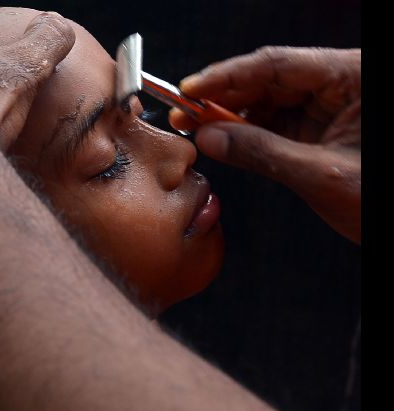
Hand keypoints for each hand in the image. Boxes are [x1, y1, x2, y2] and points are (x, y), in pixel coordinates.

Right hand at [169, 47, 359, 243]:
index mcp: (353, 77)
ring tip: (194, 128)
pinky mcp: (321, 128)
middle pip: (269, 79)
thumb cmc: (381, 201)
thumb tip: (209, 137)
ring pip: (269, 99)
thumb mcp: (319, 176)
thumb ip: (261, 153)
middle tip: (182, 113)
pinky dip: (247, 132)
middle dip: (222, 97)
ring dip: (230, 115)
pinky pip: (276, 121)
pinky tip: (221, 138)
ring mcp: (331, 105)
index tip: (190, 90)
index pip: (278, 64)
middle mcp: (341, 84)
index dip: (227, 77)